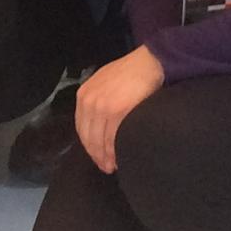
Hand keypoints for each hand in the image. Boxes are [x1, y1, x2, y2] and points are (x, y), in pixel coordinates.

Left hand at [74, 46, 165, 174]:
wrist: (148, 63)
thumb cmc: (130, 72)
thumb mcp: (105, 83)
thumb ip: (98, 99)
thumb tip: (99, 123)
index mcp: (84, 95)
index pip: (81, 128)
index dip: (89, 146)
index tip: (97, 157)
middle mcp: (89, 102)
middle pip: (89, 138)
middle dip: (97, 156)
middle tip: (106, 167)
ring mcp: (101, 107)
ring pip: (99, 141)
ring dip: (105, 157)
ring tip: (113, 167)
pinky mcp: (116, 111)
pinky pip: (112, 138)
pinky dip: (115, 152)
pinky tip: (120, 158)